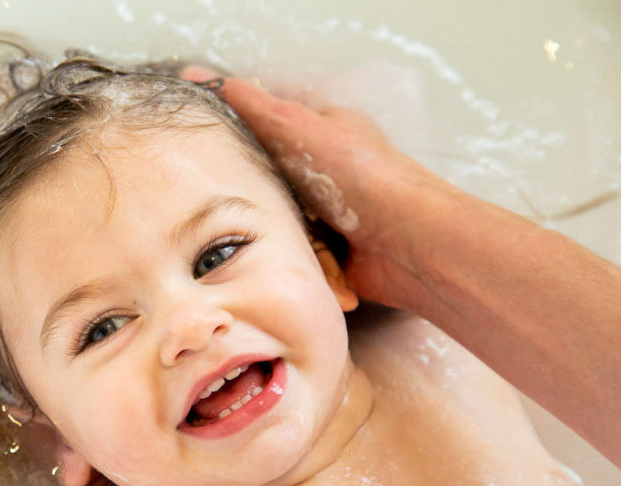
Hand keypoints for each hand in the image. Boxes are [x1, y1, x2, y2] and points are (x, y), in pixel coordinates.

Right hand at [182, 68, 464, 308]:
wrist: (413, 245)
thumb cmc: (366, 178)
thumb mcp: (305, 131)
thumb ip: (258, 109)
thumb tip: (210, 80)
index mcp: (318, 135)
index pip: (263, 130)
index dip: (235, 140)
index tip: (207, 155)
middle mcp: (320, 176)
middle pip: (263, 187)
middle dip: (257, 203)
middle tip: (245, 207)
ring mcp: (324, 218)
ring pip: (277, 230)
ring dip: (289, 244)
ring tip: (308, 243)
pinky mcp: (329, 257)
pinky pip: (299, 263)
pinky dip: (315, 270)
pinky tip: (331, 268)